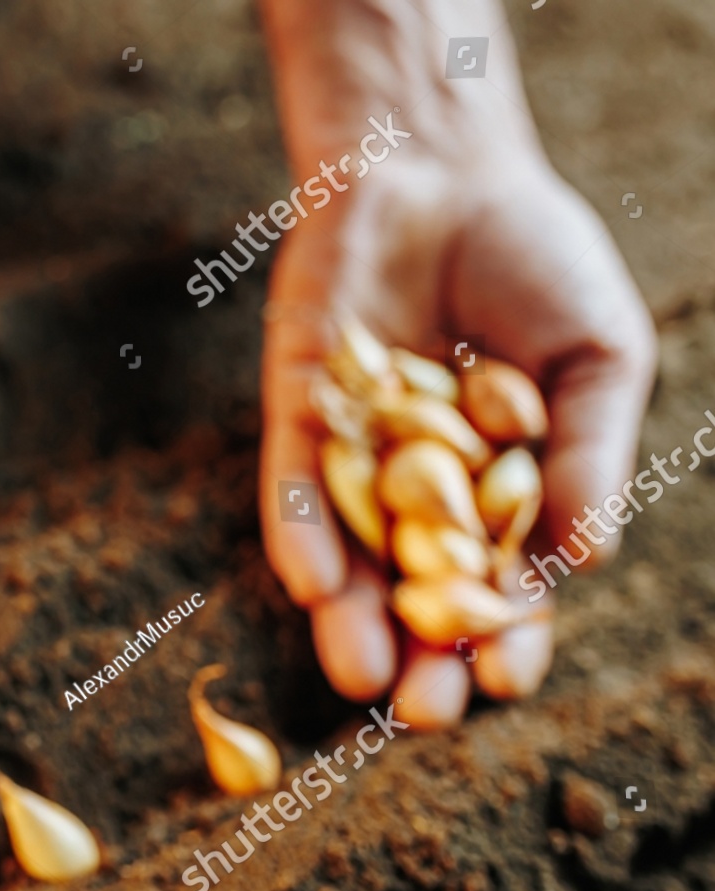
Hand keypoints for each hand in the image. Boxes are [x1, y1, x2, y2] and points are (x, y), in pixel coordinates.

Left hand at [257, 0, 656, 726]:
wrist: (443, 175)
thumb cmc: (536, 266)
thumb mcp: (597, 359)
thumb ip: (589, 453)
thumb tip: (589, 556)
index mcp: (500, 493)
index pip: (502, 583)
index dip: (504, 635)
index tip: (504, 681)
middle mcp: (421, 492)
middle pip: (416, 589)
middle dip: (420, 652)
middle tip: (422, 713)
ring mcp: (357, 460)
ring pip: (350, 556)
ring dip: (351, 617)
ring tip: (359, 675)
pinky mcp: (301, 420)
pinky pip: (296, 487)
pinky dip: (303, 532)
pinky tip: (311, 584)